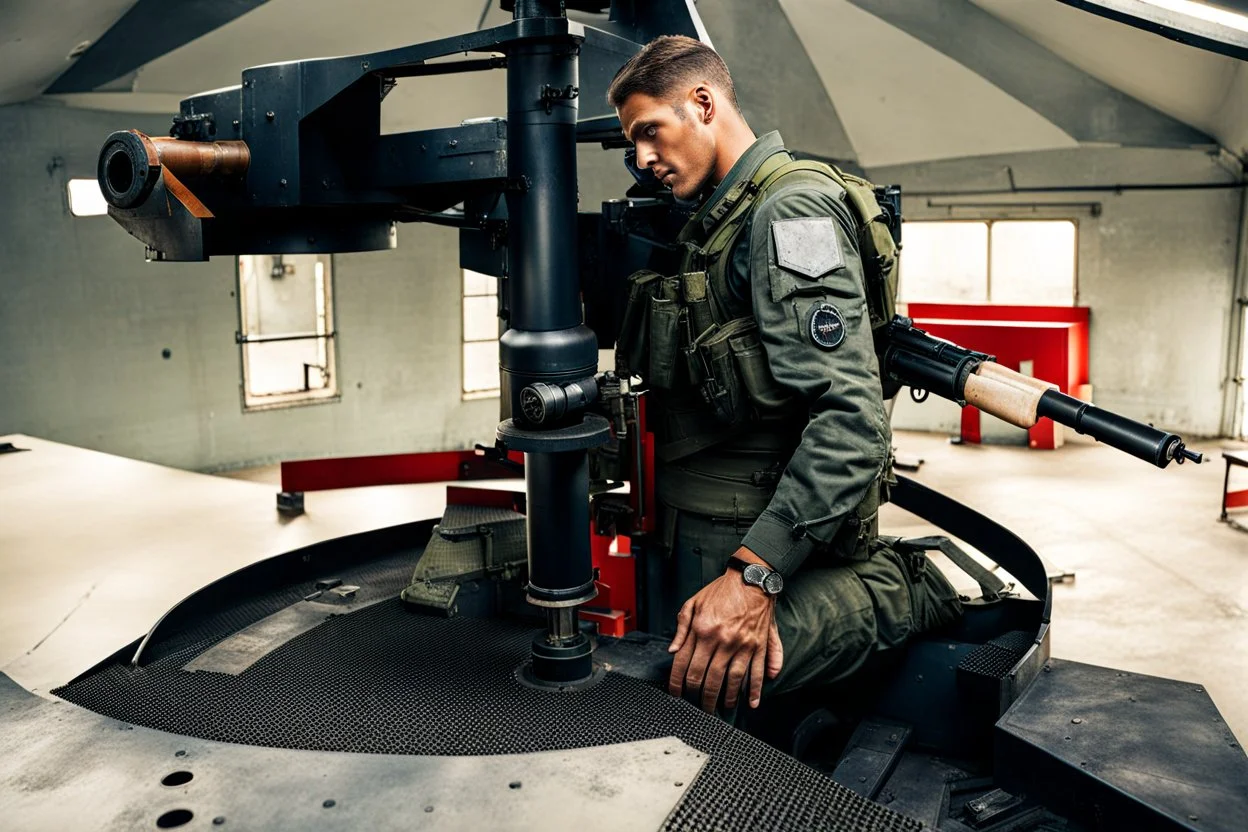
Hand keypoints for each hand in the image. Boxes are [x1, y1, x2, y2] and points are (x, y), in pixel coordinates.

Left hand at [667, 547, 784, 711]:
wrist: (751, 578)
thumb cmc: (721, 591)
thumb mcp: (693, 603)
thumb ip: (681, 628)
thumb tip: (673, 651)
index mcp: (703, 629)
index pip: (685, 664)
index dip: (678, 683)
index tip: (677, 694)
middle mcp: (722, 640)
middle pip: (707, 678)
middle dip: (701, 698)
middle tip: (700, 708)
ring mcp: (742, 644)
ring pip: (732, 681)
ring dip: (726, 698)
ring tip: (721, 708)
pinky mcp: (759, 645)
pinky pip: (757, 672)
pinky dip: (755, 690)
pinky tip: (752, 702)